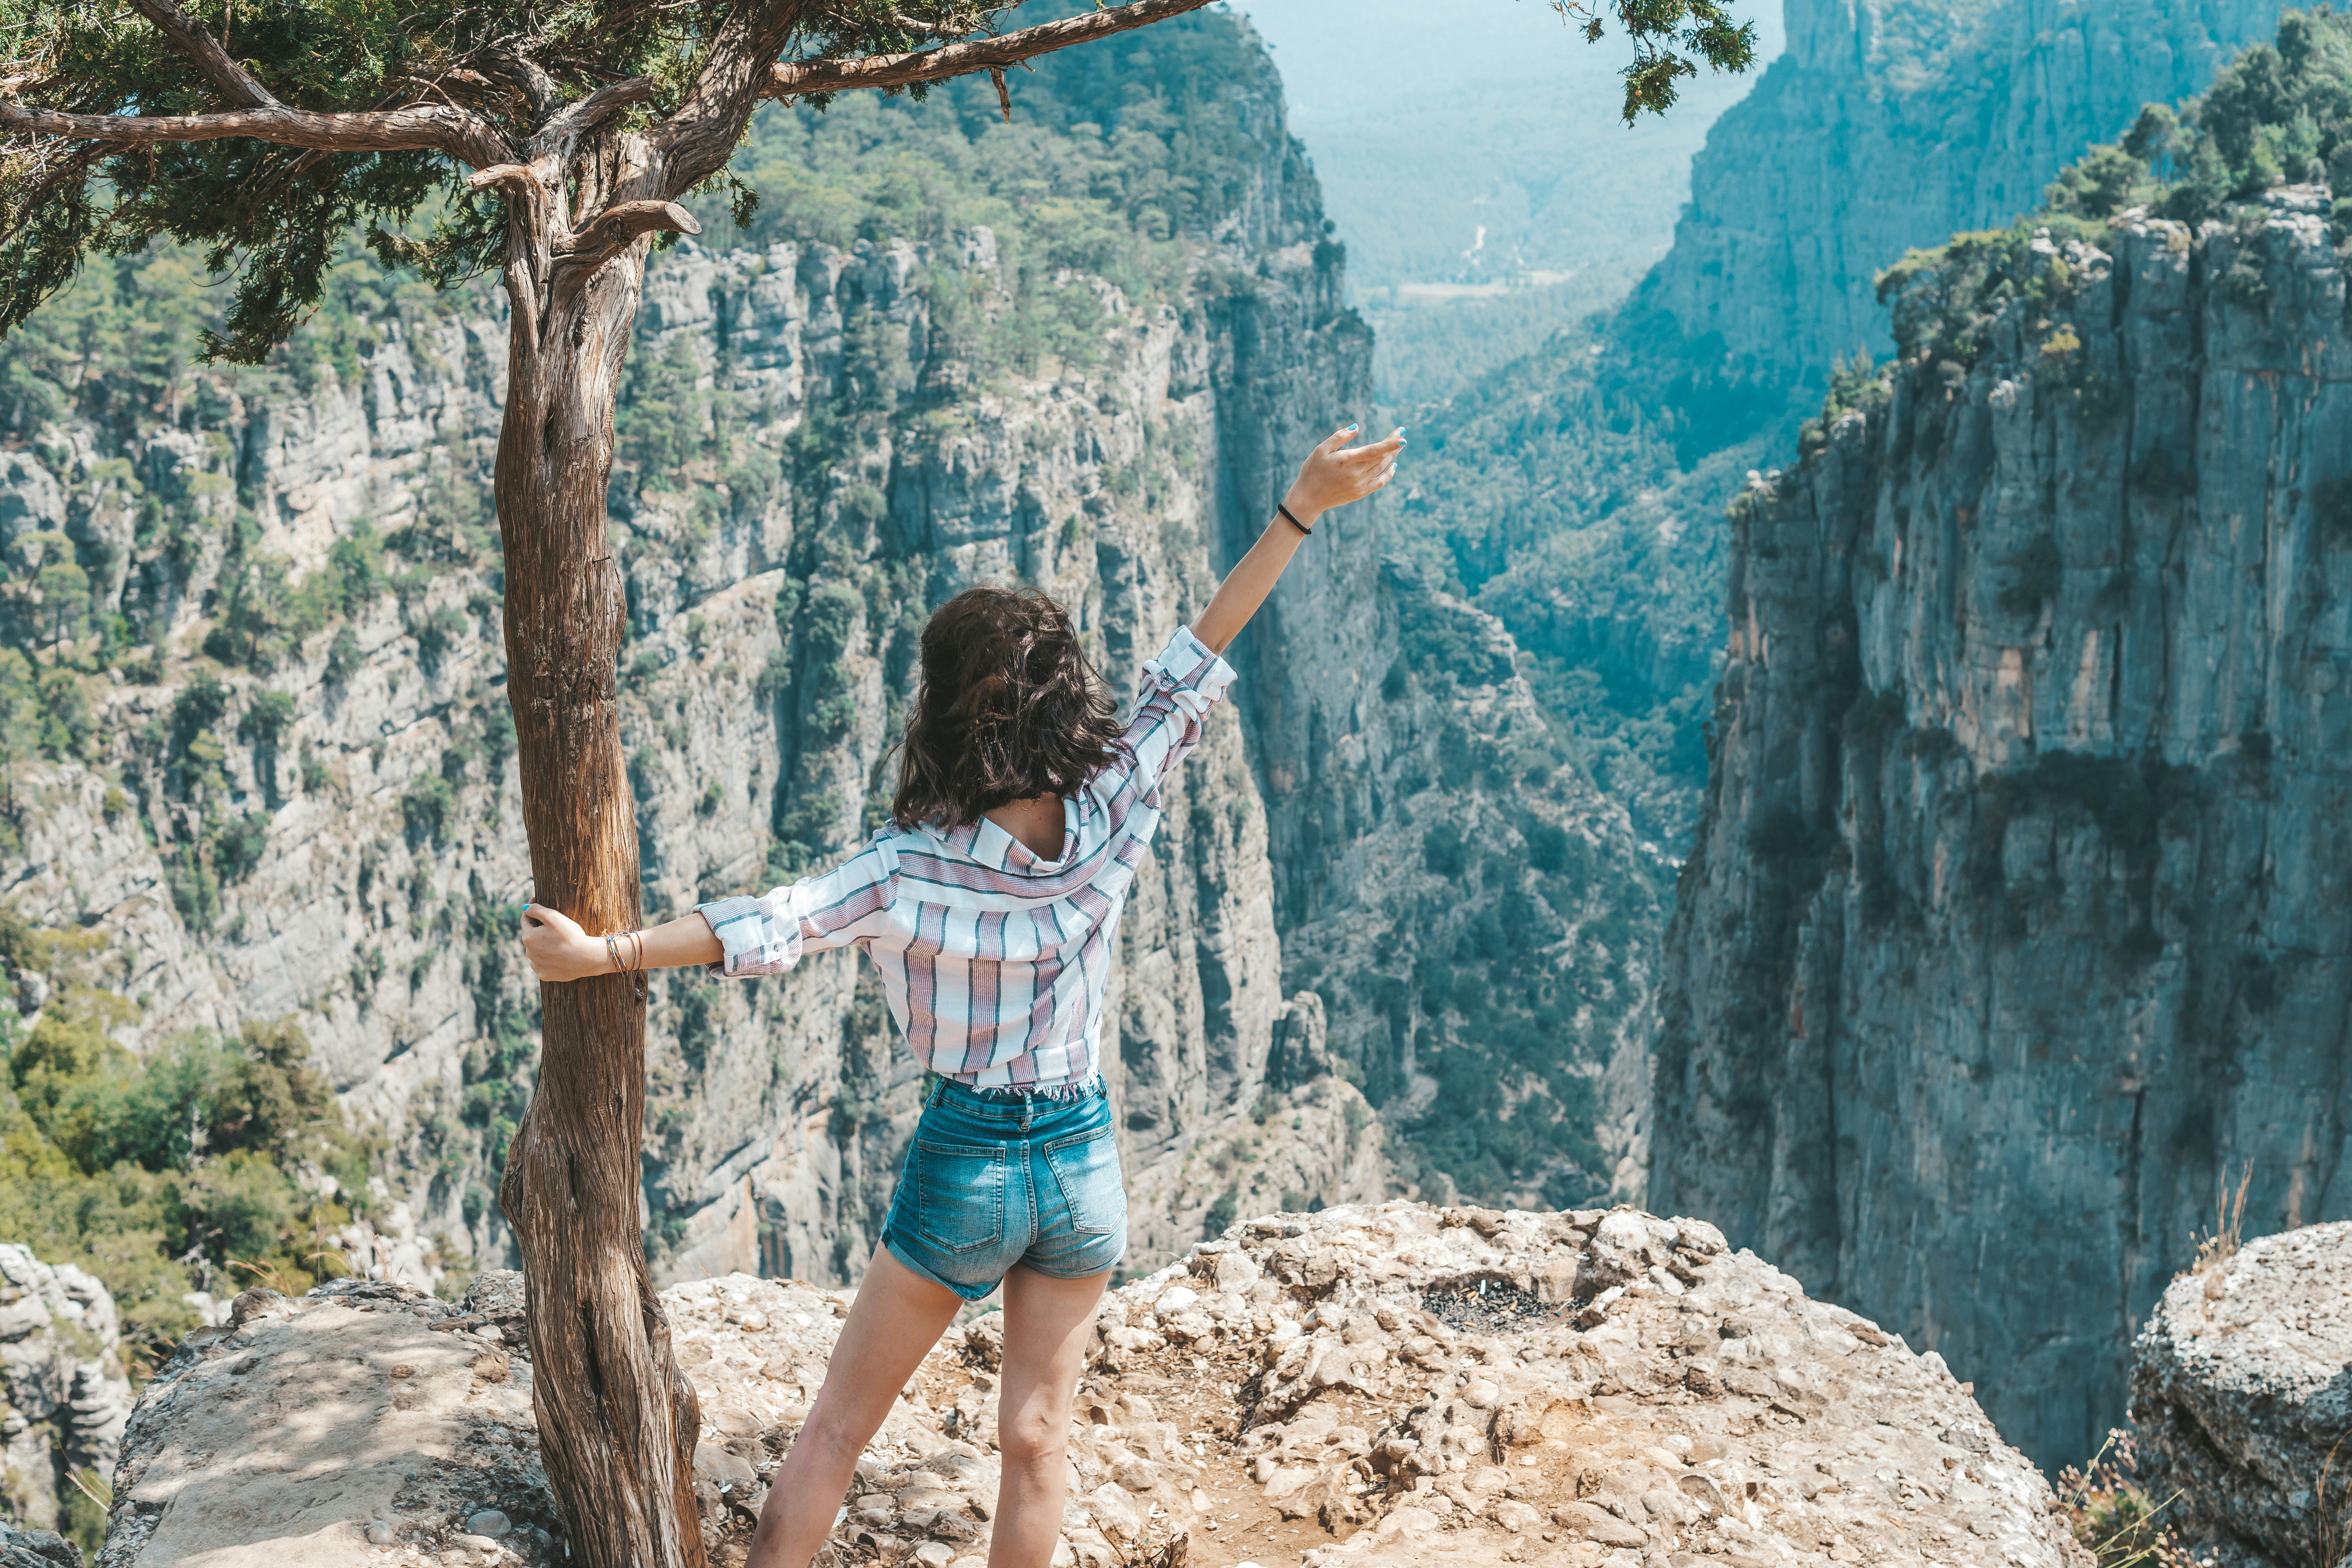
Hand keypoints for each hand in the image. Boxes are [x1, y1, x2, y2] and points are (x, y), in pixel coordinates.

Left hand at [520, 903, 606, 981]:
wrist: (586, 958)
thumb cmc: (570, 935)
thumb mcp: (553, 916)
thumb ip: (536, 909)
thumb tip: (526, 908)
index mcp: (528, 937)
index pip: (526, 920)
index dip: (531, 911)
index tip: (536, 902)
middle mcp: (529, 953)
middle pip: (532, 937)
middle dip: (539, 931)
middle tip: (555, 927)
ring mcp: (536, 965)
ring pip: (537, 952)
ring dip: (543, 946)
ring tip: (559, 943)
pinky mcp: (544, 975)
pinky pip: (543, 965)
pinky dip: (548, 960)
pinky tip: (559, 956)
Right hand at [1281, 423, 1404, 524]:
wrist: (1308, 499)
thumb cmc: (1312, 471)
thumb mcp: (1321, 450)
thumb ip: (1339, 437)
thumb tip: (1356, 427)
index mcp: (1347, 460)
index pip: (1374, 450)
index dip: (1389, 443)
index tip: (1402, 436)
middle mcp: (1356, 473)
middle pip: (1381, 457)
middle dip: (1393, 445)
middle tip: (1401, 433)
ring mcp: (1359, 485)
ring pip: (1381, 468)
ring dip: (1392, 456)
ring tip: (1399, 446)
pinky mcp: (1360, 493)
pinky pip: (1379, 483)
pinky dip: (1388, 474)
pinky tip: (1393, 466)